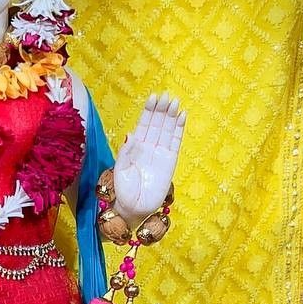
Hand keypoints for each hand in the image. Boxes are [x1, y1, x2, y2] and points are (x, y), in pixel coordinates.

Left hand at [114, 91, 185, 223]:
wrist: (134, 208)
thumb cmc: (123, 190)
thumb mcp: (120, 170)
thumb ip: (126, 152)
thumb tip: (131, 133)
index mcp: (135, 146)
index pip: (144, 123)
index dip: (149, 110)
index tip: (153, 97)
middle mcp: (149, 146)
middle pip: (157, 123)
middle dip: (161, 109)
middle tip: (167, 96)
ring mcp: (160, 152)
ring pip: (167, 130)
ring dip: (171, 116)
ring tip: (175, 102)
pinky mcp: (170, 161)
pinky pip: (176, 142)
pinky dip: (179, 129)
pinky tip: (182, 116)